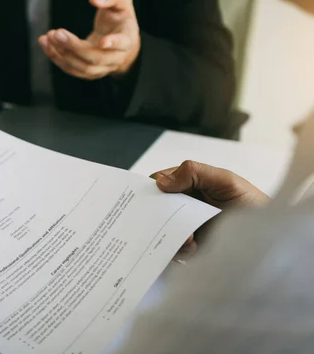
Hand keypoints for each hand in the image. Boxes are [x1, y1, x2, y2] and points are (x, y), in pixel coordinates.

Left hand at [38, 0, 140, 80]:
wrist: (120, 38)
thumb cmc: (119, 16)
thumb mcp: (121, 0)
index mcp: (127, 38)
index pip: (122, 43)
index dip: (113, 43)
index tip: (102, 41)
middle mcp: (116, 57)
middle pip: (95, 58)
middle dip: (74, 46)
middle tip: (57, 33)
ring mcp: (102, 68)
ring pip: (82, 67)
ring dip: (62, 54)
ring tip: (48, 37)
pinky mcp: (88, 72)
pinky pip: (71, 70)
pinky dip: (57, 58)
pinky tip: (46, 44)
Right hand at [151, 161, 269, 255]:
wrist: (271, 238)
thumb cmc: (252, 204)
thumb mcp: (225, 180)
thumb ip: (194, 172)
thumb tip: (160, 182)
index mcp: (189, 184)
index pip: (160, 182)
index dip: (152, 187)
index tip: (151, 196)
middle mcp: (183, 205)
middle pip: (155, 207)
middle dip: (156, 213)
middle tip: (163, 219)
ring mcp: (185, 227)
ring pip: (159, 229)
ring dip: (167, 232)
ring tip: (189, 236)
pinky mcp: (189, 248)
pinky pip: (171, 249)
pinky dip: (178, 248)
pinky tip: (194, 246)